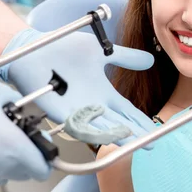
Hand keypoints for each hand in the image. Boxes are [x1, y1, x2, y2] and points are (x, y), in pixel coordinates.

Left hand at [0, 28, 155, 146]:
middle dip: (135, 134)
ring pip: (102, 128)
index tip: (156, 131)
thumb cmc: (64, 48)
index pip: (126, 110)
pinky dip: (92, 133)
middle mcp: (93, 104)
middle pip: (118, 123)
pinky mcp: (60, 113)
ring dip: (118, 136)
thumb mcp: (101, 51)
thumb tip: (150, 60)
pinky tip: (106, 138)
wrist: (35, 48)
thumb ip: (125, 57)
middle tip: (151, 144)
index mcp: (103, 91)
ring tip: (134, 143)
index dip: (141, 120)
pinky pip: (79, 125)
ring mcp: (77, 110)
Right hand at [0, 76, 50, 187]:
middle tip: (14, 134)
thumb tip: (17, 103)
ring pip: (1, 174)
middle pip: (24, 172)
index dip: (45, 155)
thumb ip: (13, 97)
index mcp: (13, 149)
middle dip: (25, 155)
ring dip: (2, 160)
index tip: (39, 142)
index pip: (43, 169)